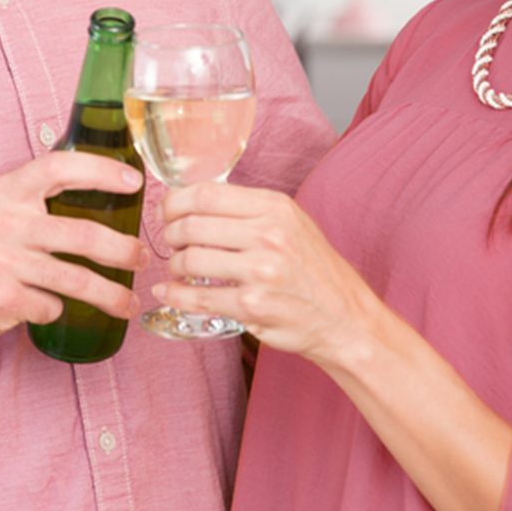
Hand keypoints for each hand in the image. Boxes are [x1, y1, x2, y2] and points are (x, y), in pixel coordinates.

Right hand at [0, 151, 148, 345]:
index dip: (101, 170)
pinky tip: (53, 307)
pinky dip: (58, 309)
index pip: (60, 168)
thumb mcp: (1, 204)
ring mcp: (3, 263)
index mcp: (9, 190)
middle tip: (143, 258)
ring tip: (130, 303)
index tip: (135, 181)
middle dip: (123, 251)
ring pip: (76, 281)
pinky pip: (52, 306)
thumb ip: (41, 192)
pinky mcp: (3, 300)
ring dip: (111, 295)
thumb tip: (106, 179)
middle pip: (83, 235)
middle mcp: (6, 222)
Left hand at [153, 183, 378, 364]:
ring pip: (191, 260)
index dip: (174, 202)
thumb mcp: (291, 222)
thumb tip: (197, 201)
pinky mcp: (253, 306)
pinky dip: (175, 295)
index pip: (206, 194)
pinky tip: (169, 293)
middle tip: (170, 241)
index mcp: (275, 207)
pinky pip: (199, 298)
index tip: (167, 212)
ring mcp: (261, 271)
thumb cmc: (313, 268)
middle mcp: (269, 234)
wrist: (344, 316)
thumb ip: (250, 210)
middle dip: (171, 234)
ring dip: (174, 265)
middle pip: (192, 225)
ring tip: (177, 269)